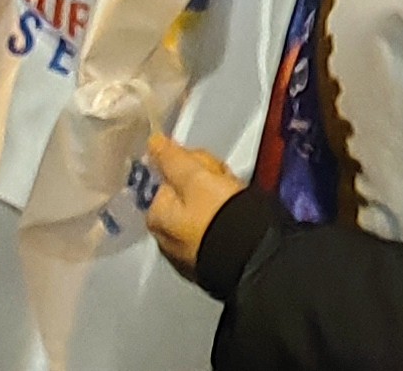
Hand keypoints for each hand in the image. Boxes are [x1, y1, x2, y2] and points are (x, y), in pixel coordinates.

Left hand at [141, 133, 245, 276]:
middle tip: (227, 182)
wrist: (250, 255)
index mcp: (156, 216)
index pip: (171, 175)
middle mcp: (163, 237)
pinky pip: (212, 230)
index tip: (215, 167)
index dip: (195, 165)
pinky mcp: (208, 261)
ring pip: (200, 212)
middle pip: (183, 195)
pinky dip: (223, 221)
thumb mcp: (195, 178)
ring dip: (218, 200)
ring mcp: (185, 253)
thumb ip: (172, 159)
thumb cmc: (219, 213)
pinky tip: (238, 219)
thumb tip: (152, 141)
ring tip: (238, 199)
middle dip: (206, 183)